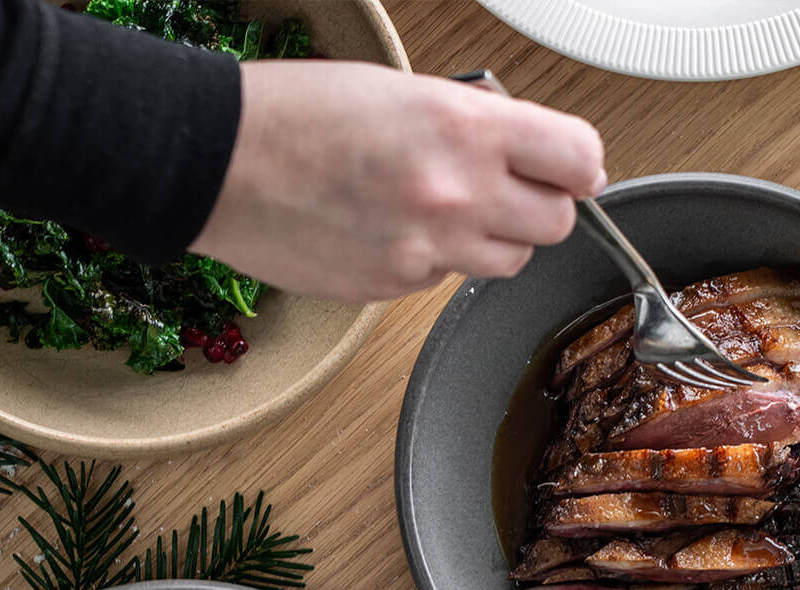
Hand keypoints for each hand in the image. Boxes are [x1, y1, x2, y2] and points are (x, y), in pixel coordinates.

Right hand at [191, 60, 605, 301]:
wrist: (221, 166)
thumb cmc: (297, 115)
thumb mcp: (404, 91)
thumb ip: (472, 126)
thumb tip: (513, 151)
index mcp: (465, 130)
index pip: (578, 160)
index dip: (578, 167)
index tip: (570, 173)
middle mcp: (456, 196)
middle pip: (553, 225)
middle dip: (536, 209)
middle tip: (503, 193)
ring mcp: (424, 252)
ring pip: (504, 263)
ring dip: (488, 241)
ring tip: (439, 214)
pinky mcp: (391, 288)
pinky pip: (441, 280)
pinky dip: (430, 261)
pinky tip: (388, 232)